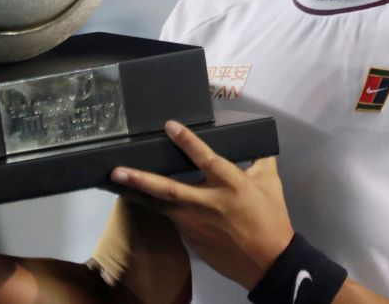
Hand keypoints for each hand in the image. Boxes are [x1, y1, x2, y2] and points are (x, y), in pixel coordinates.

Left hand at [110, 121, 293, 290]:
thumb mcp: (270, 183)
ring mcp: (196, 224)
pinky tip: (150, 201)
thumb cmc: (272, 219)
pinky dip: (163, 209)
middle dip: (141, 179)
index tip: (169, 126)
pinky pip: (175, 219)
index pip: (205, 158)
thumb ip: (259, 161)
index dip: (187, 141)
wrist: (269, 263)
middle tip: (117, 171)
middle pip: (168, 189)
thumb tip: (257, 143)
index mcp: (230, 184)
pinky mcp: (192, 239)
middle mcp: (208, 202)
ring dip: (140, 195)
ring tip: (118, 183)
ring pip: (163, 206)